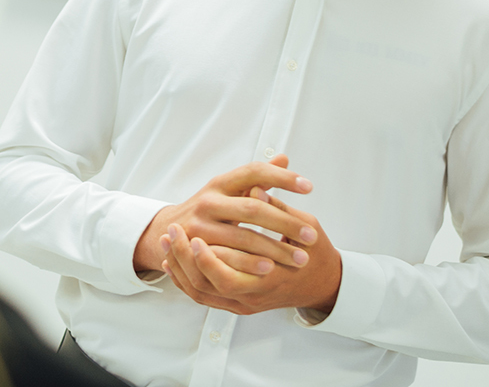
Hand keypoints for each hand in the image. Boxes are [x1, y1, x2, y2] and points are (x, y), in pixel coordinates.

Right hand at [133, 154, 316, 276]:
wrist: (168, 232)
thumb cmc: (209, 210)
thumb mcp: (229, 190)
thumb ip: (258, 178)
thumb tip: (284, 158)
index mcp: (221, 182)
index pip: (254, 172)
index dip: (282, 178)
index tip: (308, 186)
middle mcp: (210, 200)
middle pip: (253, 208)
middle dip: (285, 222)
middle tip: (311, 234)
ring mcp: (202, 226)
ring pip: (244, 237)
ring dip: (275, 249)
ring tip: (299, 257)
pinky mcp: (197, 249)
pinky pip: (229, 259)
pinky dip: (251, 264)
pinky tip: (270, 269)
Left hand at [160, 185, 341, 315]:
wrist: (321, 282)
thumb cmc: (317, 252)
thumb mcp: (307, 227)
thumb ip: (278, 207)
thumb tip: (255, 187)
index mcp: (274, 276)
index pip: (230, 275)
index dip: (207, 257)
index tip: (190, 235)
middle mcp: (257, 294)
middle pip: (211, 286)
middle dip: (187, 261)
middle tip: (172, 235)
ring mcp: (247, 302)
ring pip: (206, 294)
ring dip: (183, 269)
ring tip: (167, 245)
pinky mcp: (240, 302)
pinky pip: (207, 297)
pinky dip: (187, 280)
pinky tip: (174, 262)